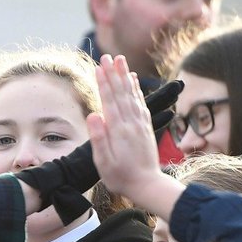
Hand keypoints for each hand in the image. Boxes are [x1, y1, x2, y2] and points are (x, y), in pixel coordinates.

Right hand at [88, 56, 184, 219]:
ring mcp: (140, 124)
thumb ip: (99, 139)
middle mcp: (131, 123)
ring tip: (121, 60)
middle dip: (113, 73)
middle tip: (107, 55)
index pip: (109, 100)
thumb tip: (93, 115)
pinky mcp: (146, 127)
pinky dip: (136, 89)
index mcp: (119, 130)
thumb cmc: (122, 177)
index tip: (99, 66)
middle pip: (121, 92)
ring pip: (131, 94)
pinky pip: (141, 102)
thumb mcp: (104, 163)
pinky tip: (133, 80)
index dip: (104, 82)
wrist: (148, 185)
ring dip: (125, 76)